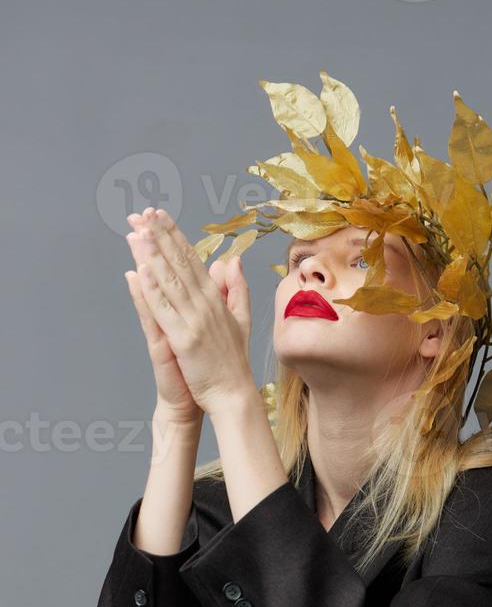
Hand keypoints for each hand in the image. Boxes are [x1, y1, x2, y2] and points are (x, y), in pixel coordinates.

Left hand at [125, 207, 254, 414]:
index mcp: (216, 300)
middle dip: (160, 236)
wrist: (234, 395)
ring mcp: (194, 322)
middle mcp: (206, 305)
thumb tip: (232, 261)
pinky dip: (152, 290)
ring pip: (169, 281)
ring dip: (152, 254)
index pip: (193, 260)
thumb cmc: (233, 362)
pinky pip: (164, 311)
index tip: (160, 215)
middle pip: (179, 264)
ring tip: (136, 231)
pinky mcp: (183, 340)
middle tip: (142, 212)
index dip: (175, 236)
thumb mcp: (240, 320)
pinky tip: (140, 270)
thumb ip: (236, 289)